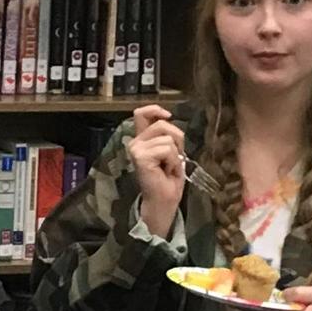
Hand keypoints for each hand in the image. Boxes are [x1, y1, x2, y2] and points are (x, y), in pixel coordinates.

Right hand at [125, 104, 188, 238]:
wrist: (164, 201)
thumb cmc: (168, 179)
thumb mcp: (172, 151)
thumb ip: (168, 134)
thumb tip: (167, 118)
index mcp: (142, 139)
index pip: (142, 113)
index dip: (155, 109)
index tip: (167, 115)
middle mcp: (135, 142)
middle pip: (162, 124)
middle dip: (176, 140)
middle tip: (172, 160)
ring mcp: (136, 149)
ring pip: (168, 139)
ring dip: (175, 155)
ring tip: (167, 168)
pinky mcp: (141, 157)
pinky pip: (167, 149)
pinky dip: (172, 161)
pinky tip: (165, 171)